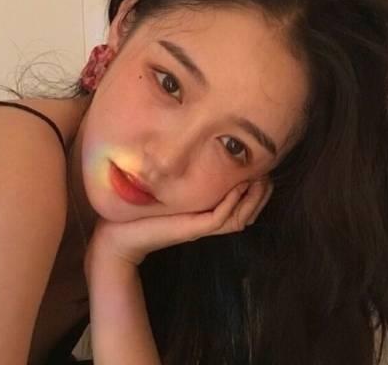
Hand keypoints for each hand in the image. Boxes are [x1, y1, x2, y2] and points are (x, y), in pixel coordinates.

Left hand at [85, 177, 273, 269]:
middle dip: (261, 195)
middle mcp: (207, 222)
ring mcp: (200, 226)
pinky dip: (231, 204)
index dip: (257, 192)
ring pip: (239, 218)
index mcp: (206, 214)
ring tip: (258, 180)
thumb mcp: (169, 190)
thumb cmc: (142, 211)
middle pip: (247, 214)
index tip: (263, 172)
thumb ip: (185, 179)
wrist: (120, 235)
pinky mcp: (191, 229)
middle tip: (268, 176)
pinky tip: (237, 188)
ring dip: (252, 199)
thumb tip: (195, 153)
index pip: (243, 207)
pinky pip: (219, 218)